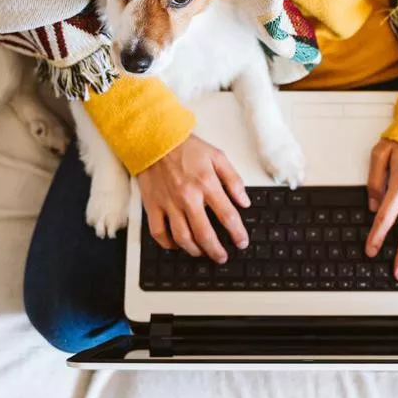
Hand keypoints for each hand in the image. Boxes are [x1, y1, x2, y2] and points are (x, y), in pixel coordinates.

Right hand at [137, 135, 250, 262]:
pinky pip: (158, 232)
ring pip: (182, 237)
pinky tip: (176, 245)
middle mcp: (188, 197)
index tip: (242, 242)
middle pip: (204, 233)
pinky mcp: (153, 206)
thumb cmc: (187, 148)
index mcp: (207, 184)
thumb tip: (244, 201)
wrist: (155, 140)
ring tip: (203, 253)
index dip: (237, 232)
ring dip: (194, 250)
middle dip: (216, 250)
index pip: (227, 215)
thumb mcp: (217, 156)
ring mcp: (169, 203)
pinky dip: (168, 243)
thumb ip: (233, 180)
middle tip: (223, 257)